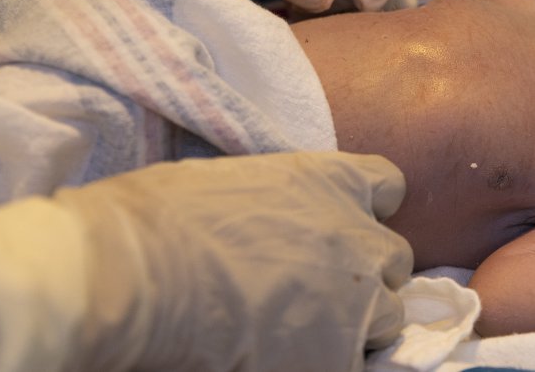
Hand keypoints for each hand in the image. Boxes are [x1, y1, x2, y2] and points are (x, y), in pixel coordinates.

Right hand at [54, 151, 412, 370]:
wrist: (139, 273)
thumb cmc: (161, 216)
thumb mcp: (235, 180)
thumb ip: (281, 203)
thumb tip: (273, 224)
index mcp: (333, 181)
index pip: (388, 186)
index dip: (369, 210)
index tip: (346, 225)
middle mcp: (360, 237)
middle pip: (394, 260)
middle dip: (364, 275)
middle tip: (317, 291)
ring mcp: (359, 301)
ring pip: (388, 318)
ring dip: (356, 325)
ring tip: (302, 334)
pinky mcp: (338, 358)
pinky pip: (356, 365)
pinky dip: (329, 362)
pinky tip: (287, 357)